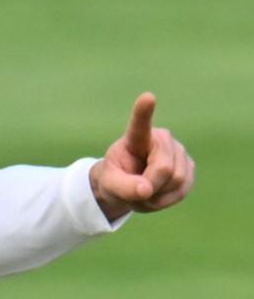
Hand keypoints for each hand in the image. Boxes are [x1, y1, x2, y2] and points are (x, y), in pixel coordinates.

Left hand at [90, 92, 194, 220]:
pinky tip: (155, 195)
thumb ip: (124, 187)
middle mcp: (162, 139)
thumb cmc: (115, 179)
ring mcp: (179, 152)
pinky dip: (165, 201)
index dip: (144, 111)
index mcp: (136, 138)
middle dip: (149, 187)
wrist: (128, 186)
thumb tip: (146, 190)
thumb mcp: (109, 185)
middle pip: (165, 169)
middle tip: (134, 192)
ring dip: (156, 196)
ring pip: (177, 181)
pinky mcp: (189, 168)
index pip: (140, 124)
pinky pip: (182, 191)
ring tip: (143, 192)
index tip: (147, 97)